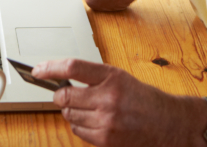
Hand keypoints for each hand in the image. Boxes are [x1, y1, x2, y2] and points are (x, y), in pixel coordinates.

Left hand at [33, 59, 205, 146]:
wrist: (168, 123)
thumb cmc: (143, 98)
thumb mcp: (120, 78)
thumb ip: (93, 78)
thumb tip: (60, 79)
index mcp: (112, 76)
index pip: (72, 68)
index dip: (50, 68)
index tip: (38, 70)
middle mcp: (108, 98)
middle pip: (64, 95)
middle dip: (59, 95)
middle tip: (62, 93)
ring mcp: (106, 120)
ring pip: (69, 114)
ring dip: (71, 111)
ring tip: (88, 108)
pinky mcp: (105, 139)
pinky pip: (77, 130)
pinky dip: (79, 125)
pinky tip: (93, 121)